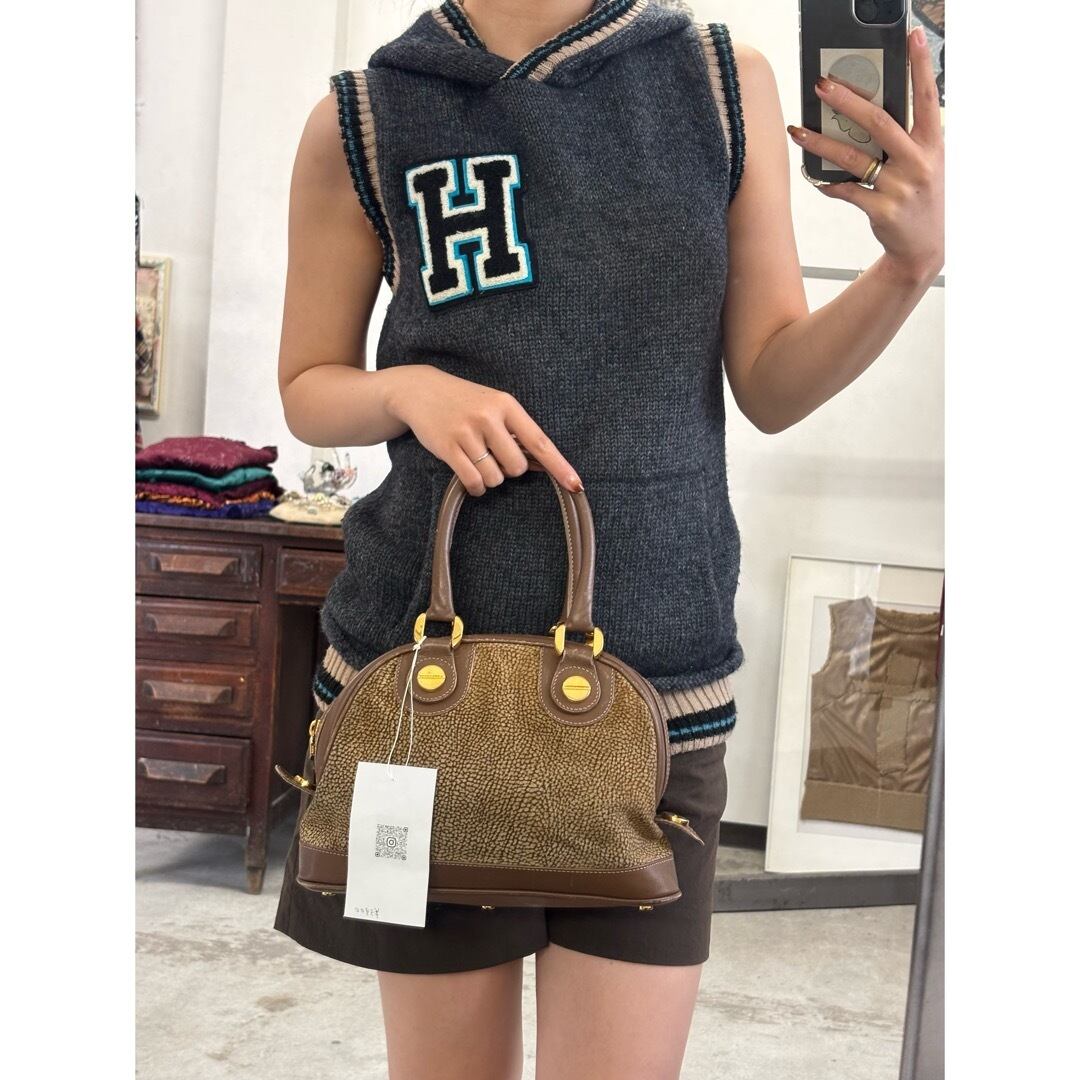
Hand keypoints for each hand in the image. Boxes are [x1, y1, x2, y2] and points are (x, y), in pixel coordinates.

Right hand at [386, 365, 582, 496]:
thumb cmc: (464, 401)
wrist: (421, 390)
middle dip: (508, 469)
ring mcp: (467, 432)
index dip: (560, 466)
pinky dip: (476, 486)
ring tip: (477, 460)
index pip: (539, 441)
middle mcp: (488, 417)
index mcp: (507, 405)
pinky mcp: (448, 447)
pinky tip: (470, 476)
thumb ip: (515, 430)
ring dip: (489, 478)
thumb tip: (540, 464)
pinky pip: (473, 481)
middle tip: (494, 455)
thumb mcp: (493, 404)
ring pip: (494, 477)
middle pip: (516, 467)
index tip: (576, 485)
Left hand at [786, 26, 943, 283]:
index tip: (911, 37)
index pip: (928, 97)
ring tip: (797, 131)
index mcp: (933, 144)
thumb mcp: (924, 164)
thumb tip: (861, 112)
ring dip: (820, 143)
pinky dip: (828, 184)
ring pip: (853, 158)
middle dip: (847, 100)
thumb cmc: (918, 198)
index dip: (920, 66)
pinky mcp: (883, 211)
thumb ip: (903, 139)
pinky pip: (847, 191)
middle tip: (822, 85)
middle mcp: (920, 162)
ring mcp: (901, 188)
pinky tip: (815, 178)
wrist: (923, 249)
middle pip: (878, 122)